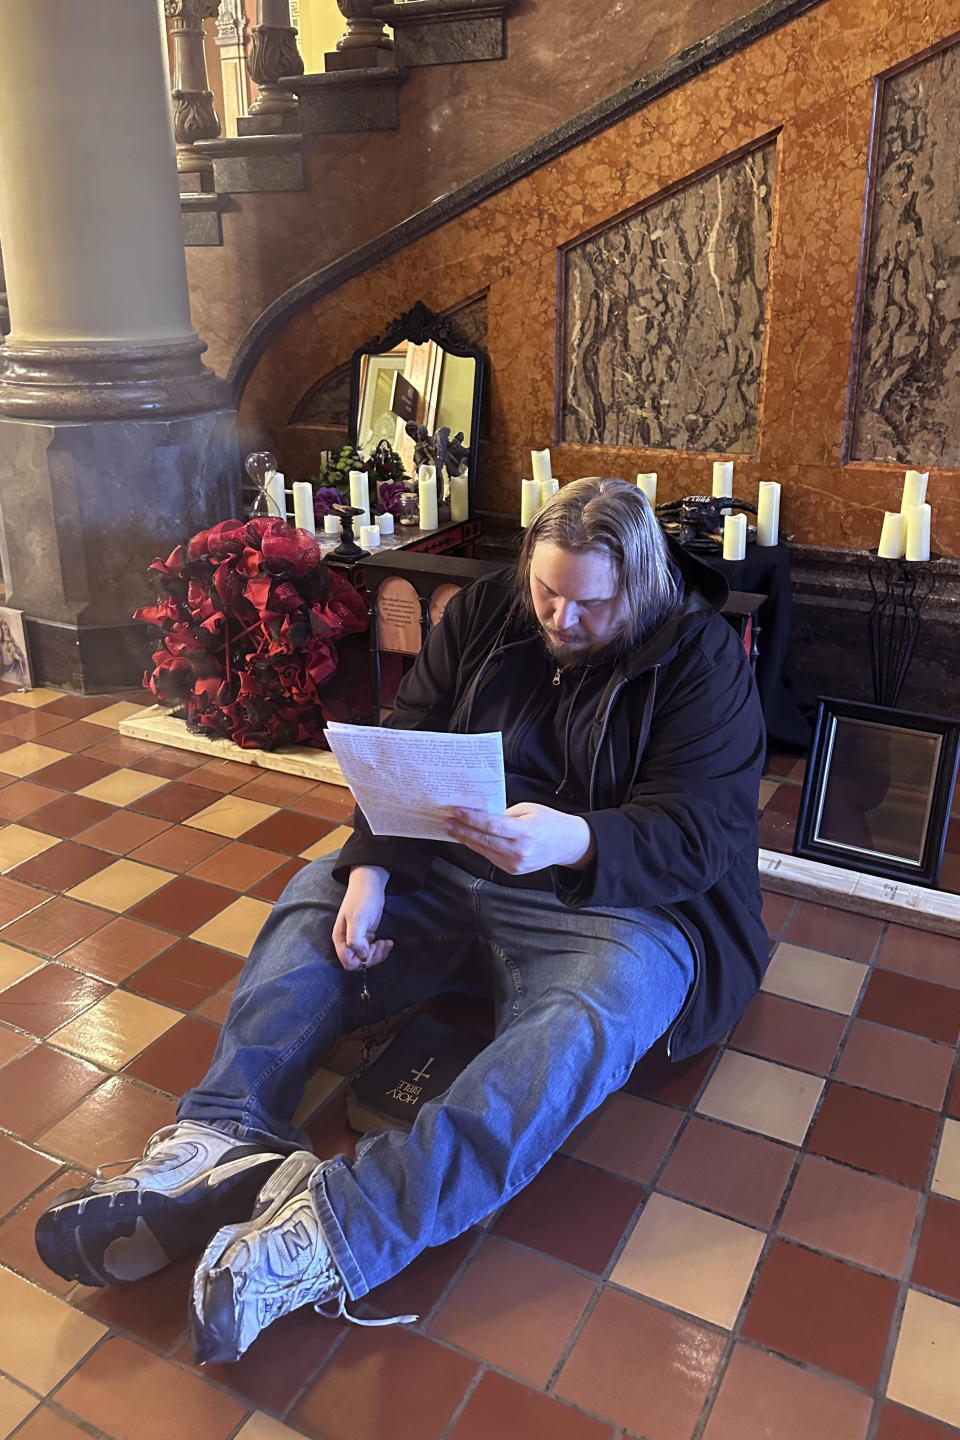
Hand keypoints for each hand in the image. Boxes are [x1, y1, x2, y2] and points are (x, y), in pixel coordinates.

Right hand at [332, 866, 392, 970]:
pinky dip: (381, 949)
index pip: (348, 962)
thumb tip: (361, 955)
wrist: (369, 885)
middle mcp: (347, 941)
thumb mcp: (358, 918)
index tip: (373, 948)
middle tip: (382, 945)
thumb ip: (355, 938)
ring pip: (366, 958)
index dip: (362, 960)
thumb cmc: (362, 899)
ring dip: (378, 954)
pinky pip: (371, 950)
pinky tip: (387, 942)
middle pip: (358, 962)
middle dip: (372, 957)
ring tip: (386, 943)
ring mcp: (356, 939)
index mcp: (341, 939)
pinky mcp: (365, 936)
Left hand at [444, 803, 595, 874]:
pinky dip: (478, 847)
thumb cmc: (549, 822)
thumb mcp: (529, 809)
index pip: (491, 825)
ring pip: (483, 850)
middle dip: (462, 830)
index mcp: (525, 832)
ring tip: (452, 829)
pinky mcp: (513, 870)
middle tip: (447, 821)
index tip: (456, 812)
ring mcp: (515, 863)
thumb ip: (505, 814)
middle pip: (483, 839)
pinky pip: (490, 857)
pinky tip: (468, 839)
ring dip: (466, 839)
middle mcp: (519, 851)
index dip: (471, 819)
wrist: (567, 844)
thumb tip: (481, 814)